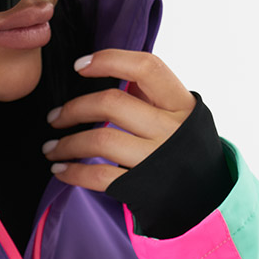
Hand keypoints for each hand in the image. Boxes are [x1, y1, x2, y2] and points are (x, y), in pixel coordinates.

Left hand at [41, 50, 196, 191]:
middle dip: (74, 109)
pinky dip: (74, 173)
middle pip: (112, 104)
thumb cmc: (185, 149)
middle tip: (54, 118)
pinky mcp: (142, 187)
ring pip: (101, 140)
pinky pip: (100, 176)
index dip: (110, 60)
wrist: (207, 198)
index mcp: (181, 104)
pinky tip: (60, 170)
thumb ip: (151, 94)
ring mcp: (156, 159)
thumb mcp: (180, 116)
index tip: (80, 66)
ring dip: (67, 144)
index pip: (146, 68)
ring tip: (50, 148)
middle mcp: (171, 129)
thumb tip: (113, 69)